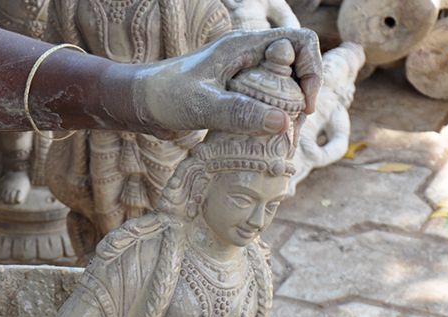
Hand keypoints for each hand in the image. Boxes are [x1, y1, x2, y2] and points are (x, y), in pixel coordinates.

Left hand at [124, 28, 322, 136]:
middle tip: (291, 132)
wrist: (136, 105)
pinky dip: (268, 123)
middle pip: (295, 69)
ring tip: (279, 142)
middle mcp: (247, 58)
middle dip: (301, 98)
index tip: (304, 106)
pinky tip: (262, 144)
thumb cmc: (163, 96)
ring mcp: (241, 77)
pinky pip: (263, 105)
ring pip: (281, 90)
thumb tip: (283, 123)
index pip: (299, 41)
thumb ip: (240, 113)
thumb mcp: (202, 106)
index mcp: (244, 46)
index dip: (312, 70)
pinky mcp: (234, 97)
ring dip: (286, 114)